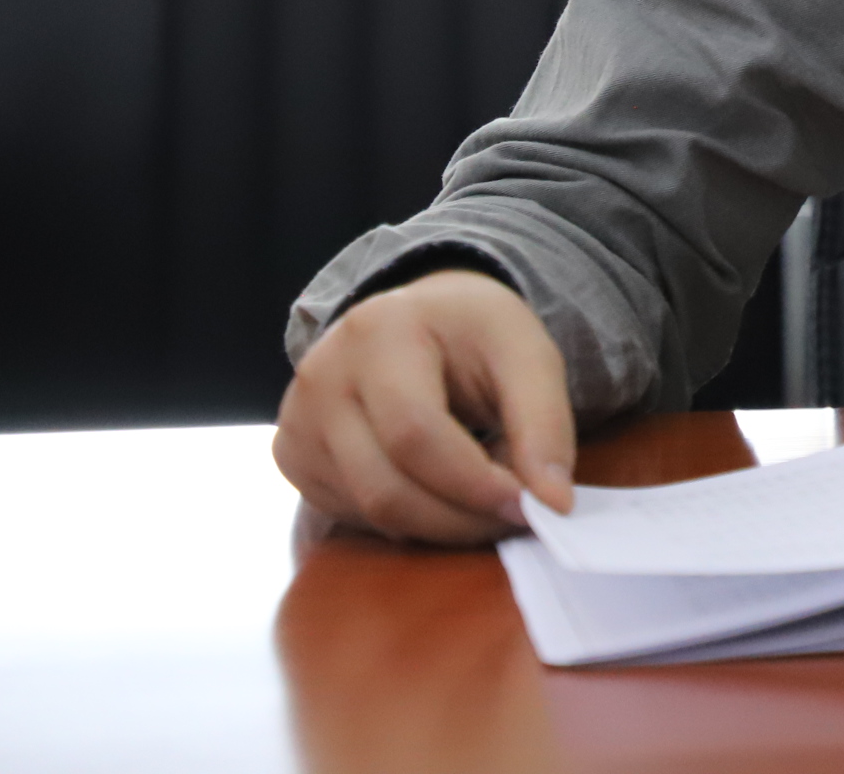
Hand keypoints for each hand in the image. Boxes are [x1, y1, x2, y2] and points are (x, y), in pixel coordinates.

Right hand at [274, 269, 577, 545]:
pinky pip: (350, 513)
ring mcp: (297, 419)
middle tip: (514, 519)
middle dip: (460, 519)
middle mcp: (321, 375)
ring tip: (484, 503)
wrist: (415, 317)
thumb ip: (545, 425)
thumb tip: (552, 505)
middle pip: (385, 486)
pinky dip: (406, 520)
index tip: (531, 507)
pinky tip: (439, 493)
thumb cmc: (473, 333)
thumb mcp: (525, 354)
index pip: (416, 434)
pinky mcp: (291, 454)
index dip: (475, 484)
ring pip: (368, 510)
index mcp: (379, 332)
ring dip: (439, 526)